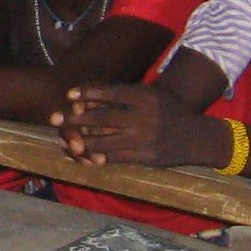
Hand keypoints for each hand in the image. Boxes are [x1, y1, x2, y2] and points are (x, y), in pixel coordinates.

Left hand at [56, 82, 183, 168]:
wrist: (196, 137)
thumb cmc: (166, 111)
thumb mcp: (151, 96)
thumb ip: (124, 96)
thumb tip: (88, 97)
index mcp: (147, 98)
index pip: (113, 92)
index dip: (89, 92)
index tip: (69, 93)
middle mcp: (146, 118)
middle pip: (103, 118)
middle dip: (76, 119)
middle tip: (54, 117)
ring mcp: (146, 139)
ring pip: (105, 142)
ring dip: (80, 142)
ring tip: (63, 140)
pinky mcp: (146, 157)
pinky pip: (116, 158)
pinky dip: (98, 157)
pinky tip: (83, 155)